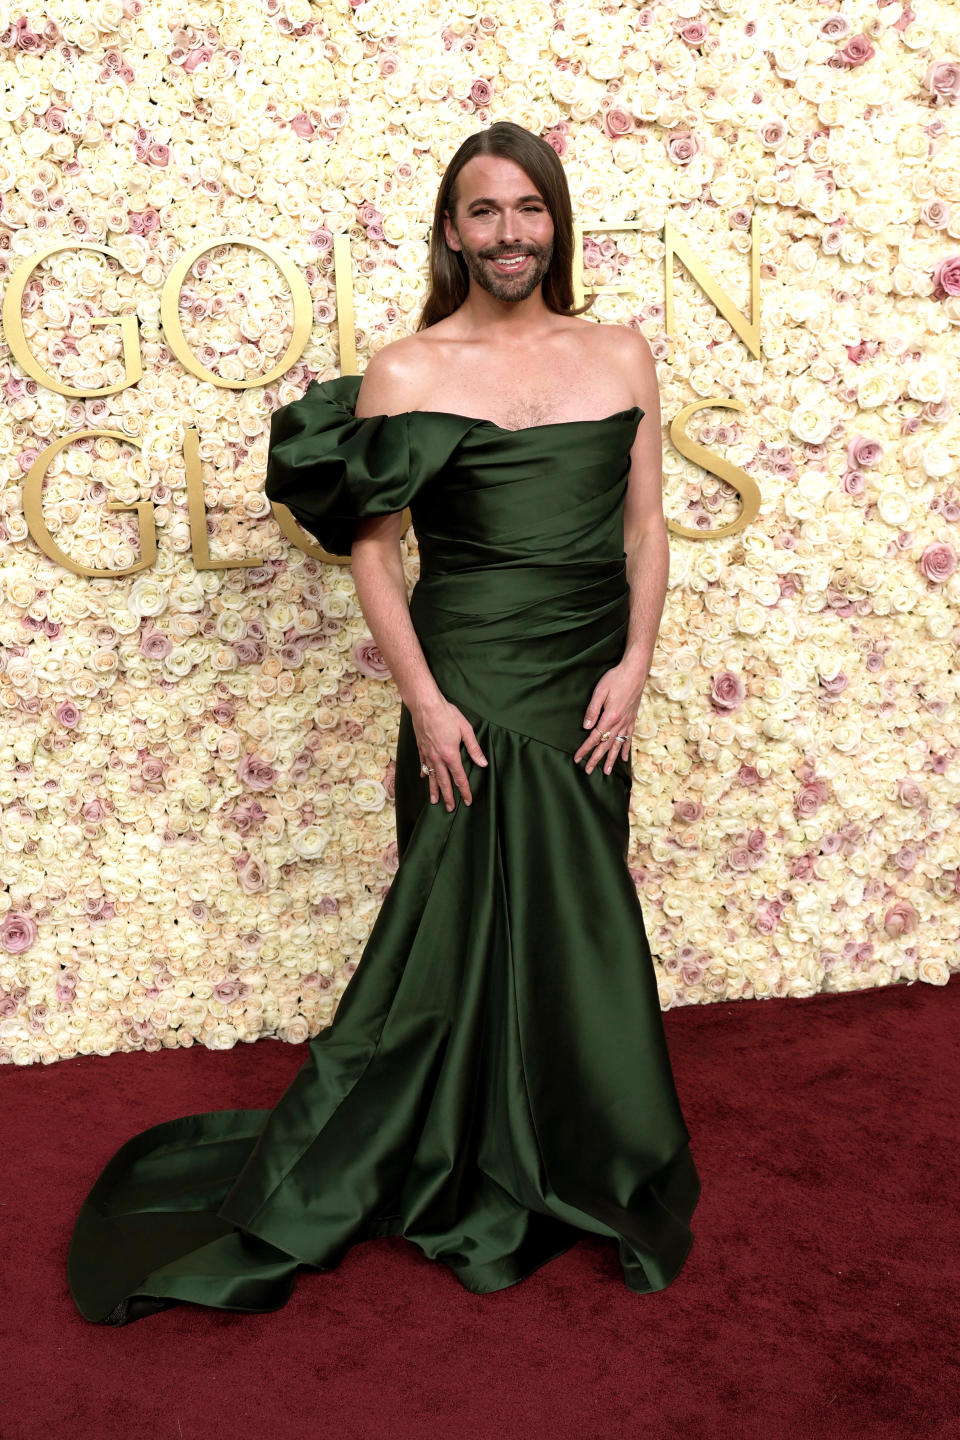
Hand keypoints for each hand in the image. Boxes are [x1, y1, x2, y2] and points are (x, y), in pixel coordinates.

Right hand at [411, 695, 486, 810]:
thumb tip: (483, 763)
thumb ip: (474, 748)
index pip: (459, 778)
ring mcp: (427, 754)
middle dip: (448, 796)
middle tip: (450, 809)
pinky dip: (424, 773)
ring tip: (435, 801)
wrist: (425, 705)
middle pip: (444, 782)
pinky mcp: (420, 748)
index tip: (468, 801)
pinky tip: (423, 777)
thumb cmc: (447, 714)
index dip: (465, 791)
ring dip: (434, 790)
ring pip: (431, 777)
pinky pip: (422, 764)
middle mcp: (437, 758)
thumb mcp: (465, 730)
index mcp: (450, 755)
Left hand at [574, 661, 646, 774]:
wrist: (635, 671)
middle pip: (606, 745)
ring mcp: (627, 722)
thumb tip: (586, 727)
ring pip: (618, 745)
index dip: (585, 749)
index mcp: (610, 717)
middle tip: (588, 771)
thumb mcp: (600, 691)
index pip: (594, 737)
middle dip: (596, 759)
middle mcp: (620, 723)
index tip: (577, 758)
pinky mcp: (632, 719)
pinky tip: (623, 758)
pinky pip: (628, 738)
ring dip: (611, 759)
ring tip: (607, 772)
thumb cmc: (616, 678)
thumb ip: (592, 710)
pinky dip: (625, 749)